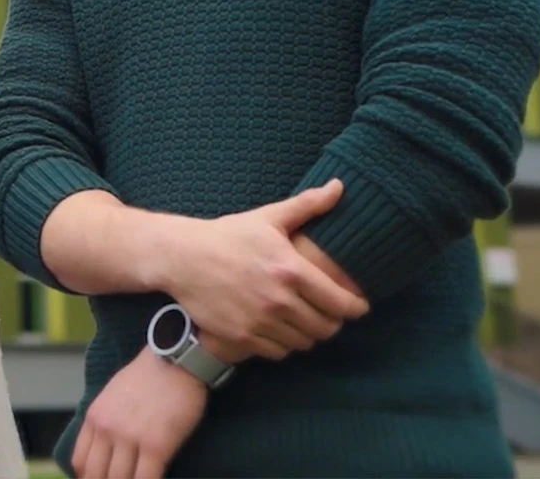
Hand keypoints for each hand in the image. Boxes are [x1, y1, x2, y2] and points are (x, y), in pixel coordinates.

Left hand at [70, 346, 207, 478]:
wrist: (174, 360)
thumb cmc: (147, 377)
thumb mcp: (111, 395)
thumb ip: (104, 421)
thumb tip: (103, 448)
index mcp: (94, 417)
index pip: (80, 462)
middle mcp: (107, 429)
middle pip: (96, 475)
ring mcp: (130, 438)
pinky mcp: (156, 446)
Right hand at [161, 179, 368, 360]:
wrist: (182, 257)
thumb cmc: (227, 235)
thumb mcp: (268, 218)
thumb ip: (307, 205)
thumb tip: (339, 186)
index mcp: (291, 270)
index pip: (341, 303)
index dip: (355, 308)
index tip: (357, 307)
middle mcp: (279, 300)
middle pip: (326, 328)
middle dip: (332, 321)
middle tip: (327, 313)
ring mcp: (260, 322)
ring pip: (304, 343)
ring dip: (308, 334)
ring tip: (303, 321)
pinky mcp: (242, 337)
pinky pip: (279, 352)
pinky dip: (284, 344)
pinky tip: (279, 329)